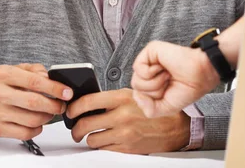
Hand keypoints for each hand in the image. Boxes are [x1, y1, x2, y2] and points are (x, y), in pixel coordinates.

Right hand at [0, 64, 72, 139]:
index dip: (55, 88)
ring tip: (49, 112)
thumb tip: (52, 79)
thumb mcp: (14, 68)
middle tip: (62, 105)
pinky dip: (37, 129)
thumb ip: (35, 70)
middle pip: (35, 103)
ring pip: (32, 120)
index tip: (67, 92)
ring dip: (47, 117)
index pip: (35, 82)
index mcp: (4, 74)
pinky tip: (37, 122)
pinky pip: (25, 133)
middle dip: (54, 106)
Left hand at [66, 88, 190, 153]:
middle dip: (75, 129)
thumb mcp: (132, 95)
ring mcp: (124, 133)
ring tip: (92, 136)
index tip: (69, 112)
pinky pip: (103, 150)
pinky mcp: (127, 148)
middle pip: (85, 124)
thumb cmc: (151, 109)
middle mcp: (122, 115)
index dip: (73, 108)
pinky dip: (101, 147)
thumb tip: (86, 104)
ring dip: (89, 139)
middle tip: (75, 129)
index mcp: (121, 98)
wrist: (174, 127)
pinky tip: (105, 141)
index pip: (88, 102)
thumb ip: (110, 99)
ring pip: (92, 140)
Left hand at [130, 41, 218, 118]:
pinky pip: (138, 67)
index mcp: (151, 82)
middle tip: (169, 82)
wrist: (199, 77)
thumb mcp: (166, 108)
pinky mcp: (150, 50)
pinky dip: (152, 73)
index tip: (168, 92)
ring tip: (167, 75)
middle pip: (136, 89)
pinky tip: (163, 68)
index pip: (139, 95)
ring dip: (155, 83)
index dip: (153, 100)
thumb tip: (137, 95)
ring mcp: (148, 60)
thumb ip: (148, 109)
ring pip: (136, 81)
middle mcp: (148, 71)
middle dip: (154, 92)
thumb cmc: (187, 89)